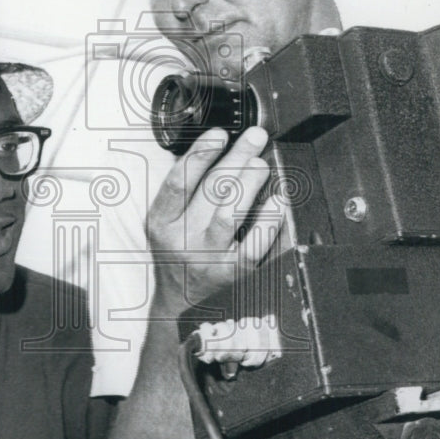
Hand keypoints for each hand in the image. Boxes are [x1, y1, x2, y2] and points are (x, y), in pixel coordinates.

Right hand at [148, 126, 280, 313]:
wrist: (180, 304)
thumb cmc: (177, 253)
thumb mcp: (166, 223)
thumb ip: (185, 190)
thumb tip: (220, 150)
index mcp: (161, 223)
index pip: (177, 182)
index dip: (199, 155)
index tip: (219, 134)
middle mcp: (181, 241)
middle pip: (209, 192)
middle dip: (236, 158)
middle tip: (255, 139)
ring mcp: (208, 259)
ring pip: (229, 215)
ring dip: (249, 183)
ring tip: (261, 164)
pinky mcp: (233, 274)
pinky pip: (254, 245)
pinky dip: (269, 220)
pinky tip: (278, 201)